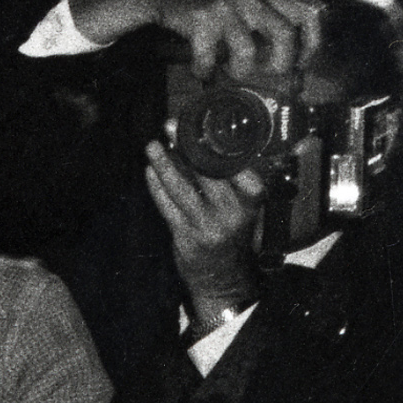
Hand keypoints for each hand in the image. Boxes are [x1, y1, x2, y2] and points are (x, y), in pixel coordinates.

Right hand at [72, 0, 328, 81]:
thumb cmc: (215, 4)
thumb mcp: (250, 2)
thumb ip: (272, 24)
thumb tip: (294, 75)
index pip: (311, 14)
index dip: (311, 44)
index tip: (299, 63)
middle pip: (286, 35)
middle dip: (279, 64)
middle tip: (265, 72)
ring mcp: (228, 6)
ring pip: (248, 50)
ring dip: (239, 70)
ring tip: (227, 71)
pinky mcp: (202, 17)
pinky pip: (209, 57)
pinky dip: (203, 70)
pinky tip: (199, 68)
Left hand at [143, 137, 267, 329]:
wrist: (225, 278)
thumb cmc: (233, 234)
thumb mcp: (246, 206)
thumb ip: (232, 180)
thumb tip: (203, 144)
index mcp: (252, 198)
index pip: (232, 163)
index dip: (212, 142)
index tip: (199, 124)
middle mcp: (232, 210)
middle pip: (205, 171)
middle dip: (185, 146)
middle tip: (170, 126)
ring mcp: (208, 225)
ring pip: (181, 187)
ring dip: (164, 164)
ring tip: (152, 146)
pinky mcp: (186, 237)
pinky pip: (167, 207)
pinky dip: (157, 188)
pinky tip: (150, 172)